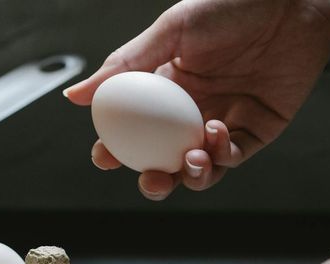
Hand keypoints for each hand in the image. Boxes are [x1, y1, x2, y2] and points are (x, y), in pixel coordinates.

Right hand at [65, 0, 329, 199]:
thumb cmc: (229, 5)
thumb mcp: (170, 31)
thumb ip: (123, 66)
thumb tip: (73, 96)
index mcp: (164, 91)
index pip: (132, 131)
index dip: (115, 150)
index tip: (106, 158)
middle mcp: (189, 113)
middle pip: (163, 161)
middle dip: (154, 180)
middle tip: (152, 179)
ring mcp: (222, 123)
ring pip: (198, 169)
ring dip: (190, 175)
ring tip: (191, 158)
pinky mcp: (256, 130)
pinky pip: (232, 157)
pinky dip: (221, 156)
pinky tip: (216, 132)